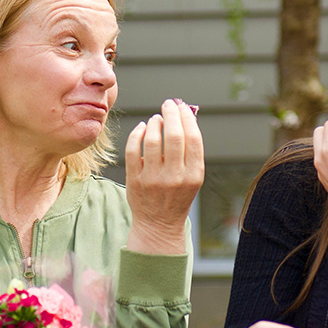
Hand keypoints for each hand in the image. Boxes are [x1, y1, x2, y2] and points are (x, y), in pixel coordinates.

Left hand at [125, 99, 203, 254]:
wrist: (159, 224)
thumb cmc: (178, 194)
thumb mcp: (192, 176)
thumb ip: (190, 150)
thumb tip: (185, 115)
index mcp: (194, 175)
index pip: (192, 138)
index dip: (187, 118)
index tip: (182, 107)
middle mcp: (175, 177)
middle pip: (173, 135)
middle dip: (171, 114)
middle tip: (168, 104)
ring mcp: (153, 179)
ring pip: (152, 140)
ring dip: (154, 122)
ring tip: (156, 119)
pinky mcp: (135, 180)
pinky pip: (133, 149)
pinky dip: (137, 133)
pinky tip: (142, 129)